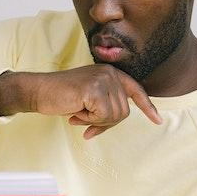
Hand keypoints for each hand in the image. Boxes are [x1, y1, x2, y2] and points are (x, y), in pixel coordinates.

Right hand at [0, 65, 161, 138]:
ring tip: (77, 112)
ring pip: (114, 116)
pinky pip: (102, 117)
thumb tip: (116, 121)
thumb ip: (105, 105)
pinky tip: (75, 111)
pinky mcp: (94, 89)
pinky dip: (88, 120)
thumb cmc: (61, 97)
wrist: (38, 91)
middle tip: (84, 119)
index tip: (158, 121)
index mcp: (111, 73)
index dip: (147, 107)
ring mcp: (103, 79)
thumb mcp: (89, 99)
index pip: (136, 90)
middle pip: (124, 112)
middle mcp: (110, 73)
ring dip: (95, 121)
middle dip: (105, 122)